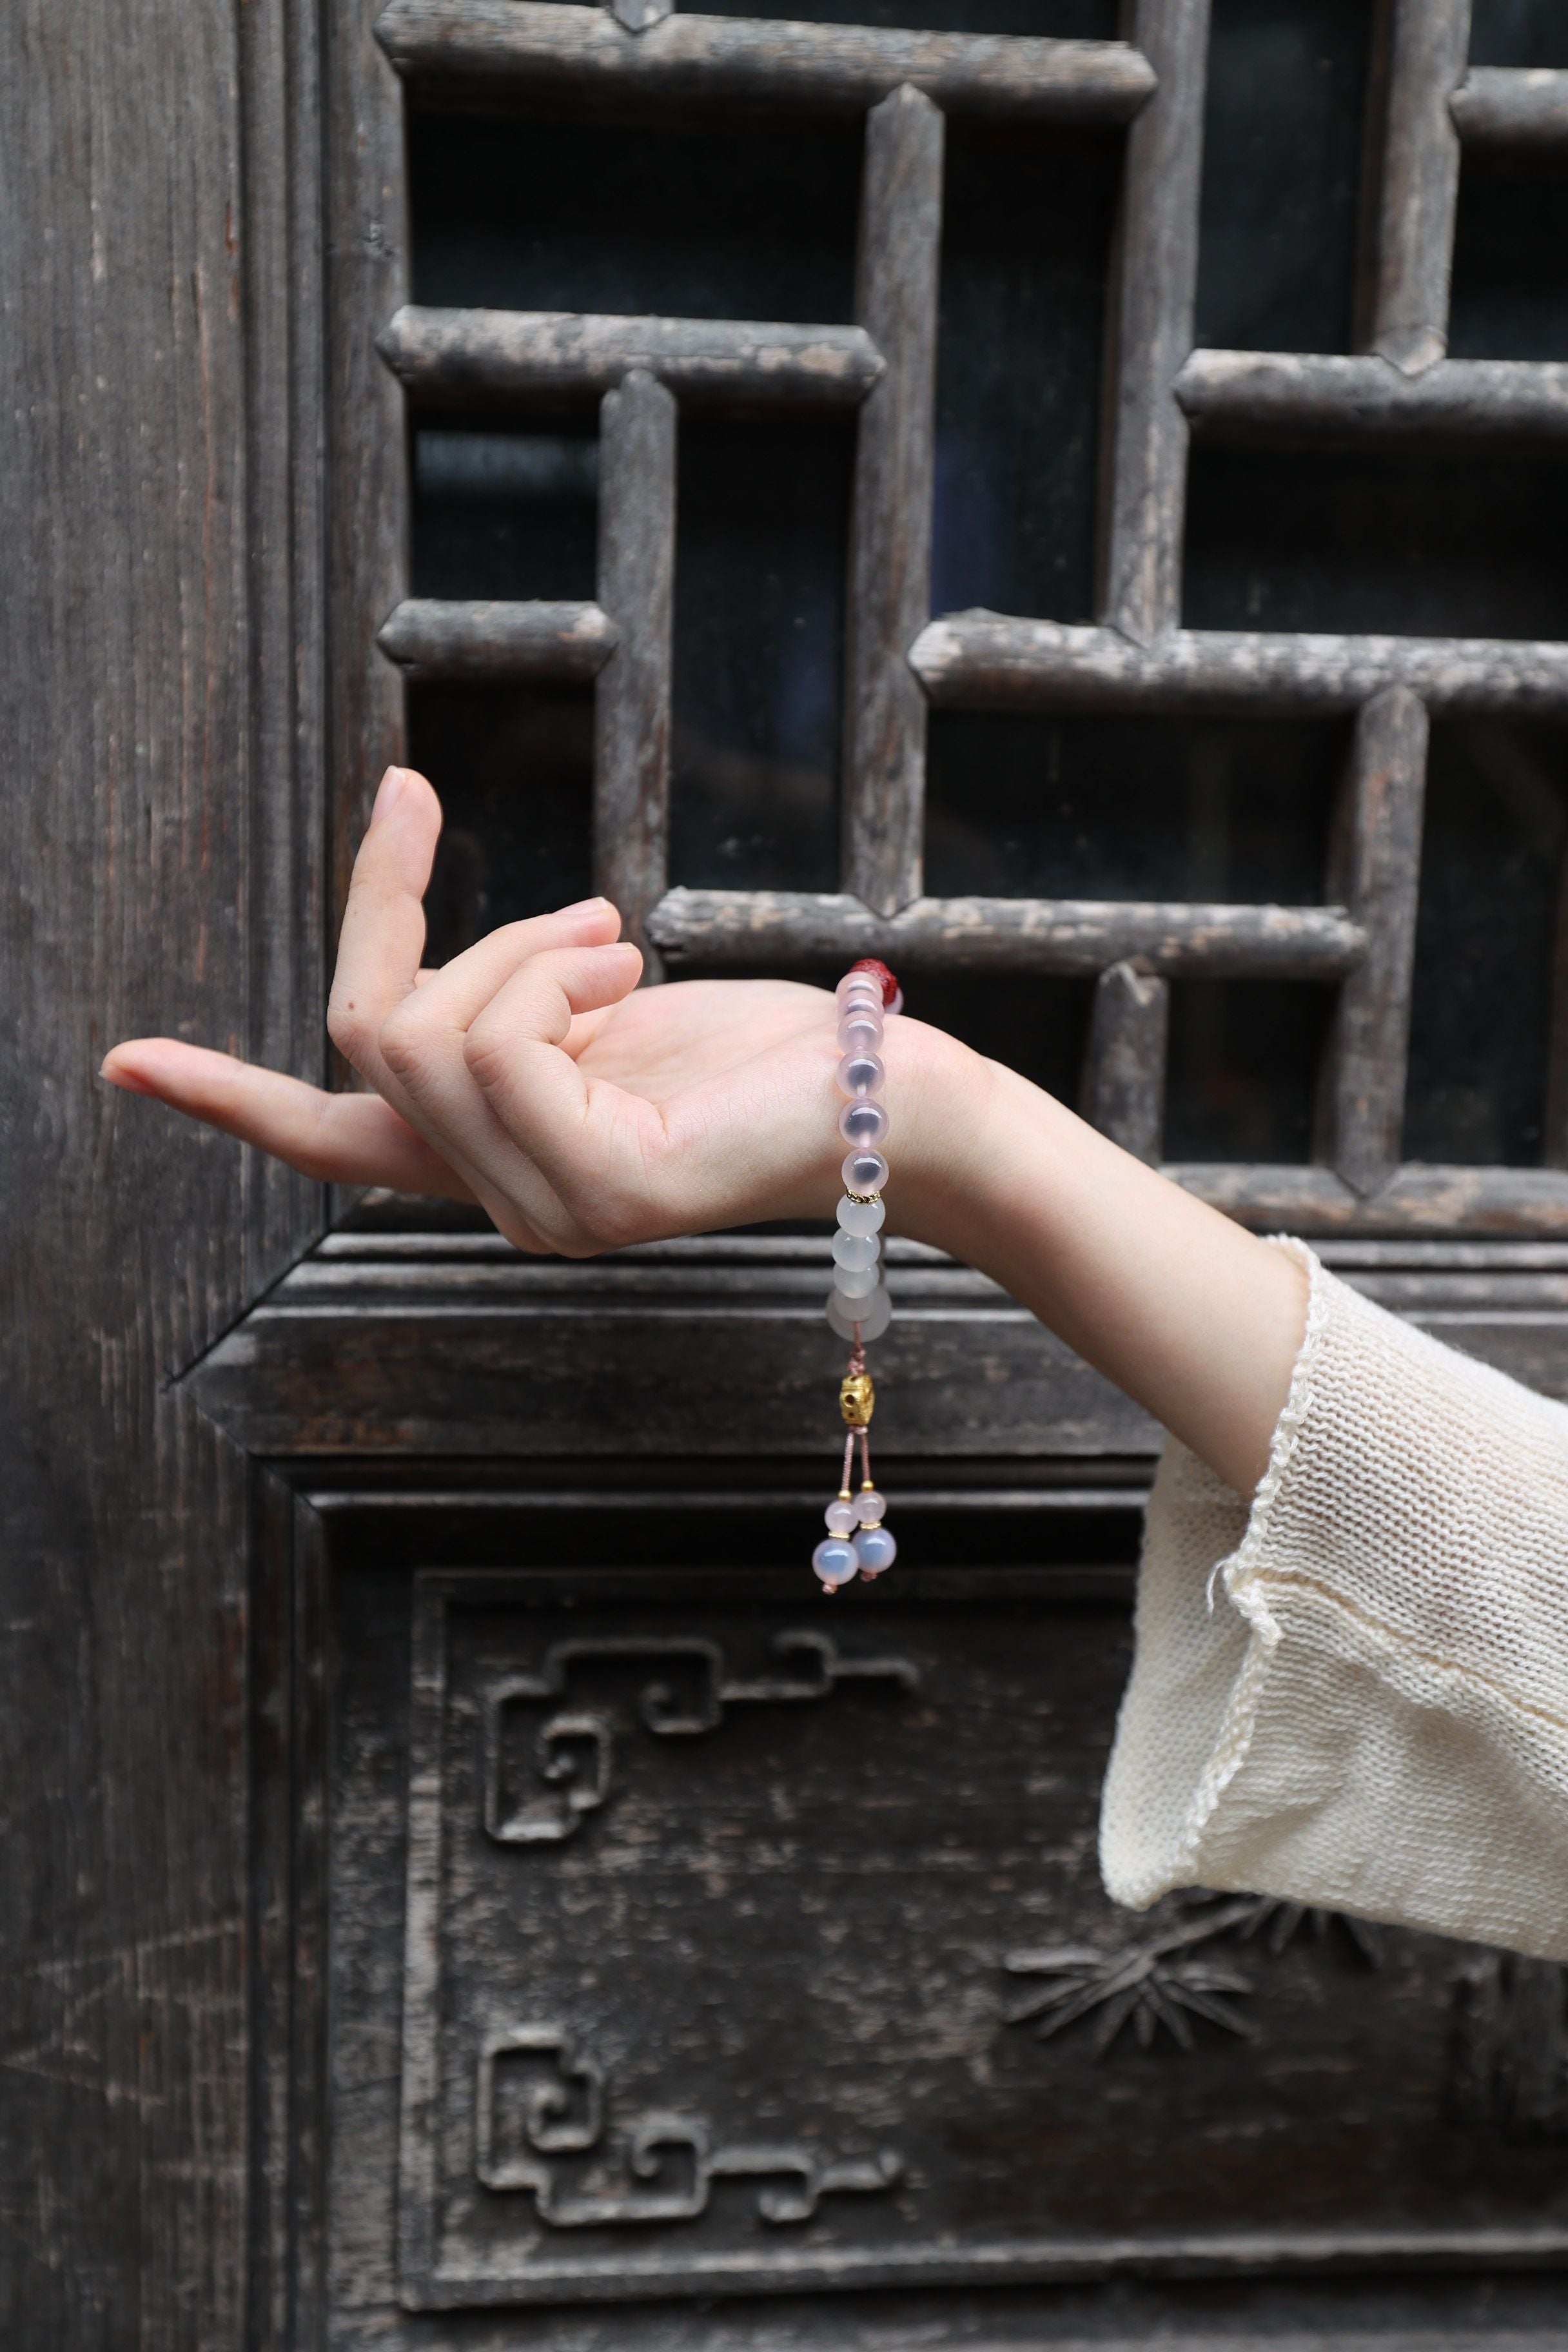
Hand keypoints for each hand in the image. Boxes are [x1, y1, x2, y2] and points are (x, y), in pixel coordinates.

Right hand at [102, 767, 983, 1254]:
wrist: (894, 1102)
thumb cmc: (762, 1049)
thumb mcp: (598, 1005)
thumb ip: (510, 1001)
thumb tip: (434, 929)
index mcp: (497, 1161)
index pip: (334, 1142)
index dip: (222, 1096)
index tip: (120, 1065)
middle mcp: (502, 1205)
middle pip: (363, 1033)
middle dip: (400, 911)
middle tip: (466, 832)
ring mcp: (545, 1212)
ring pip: (421, 1032)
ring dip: (513, 946)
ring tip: (613, 943)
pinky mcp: (598, 1190)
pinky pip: (499, 1042)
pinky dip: (554, 973)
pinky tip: (631, 978)